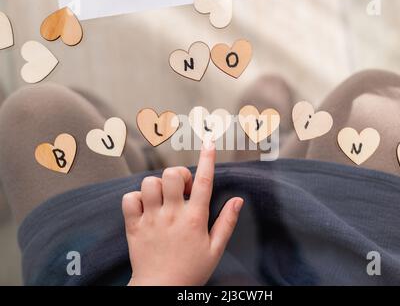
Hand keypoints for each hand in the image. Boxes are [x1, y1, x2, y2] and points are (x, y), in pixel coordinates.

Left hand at [122, 141, 243, 285]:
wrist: (160, 290)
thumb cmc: (190, 271)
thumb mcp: (215, 250)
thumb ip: (227, 223)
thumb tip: (237, 200)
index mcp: (194, 219)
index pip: (204, 182)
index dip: (207, 159)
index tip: (208, 143)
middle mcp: (172, 215)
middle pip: (172, 175)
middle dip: (178, 174)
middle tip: (183, 187)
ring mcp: (151, 219)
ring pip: (149, 183)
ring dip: (157, 186)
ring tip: (163, 198)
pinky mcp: (133, 226)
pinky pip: (129, 199)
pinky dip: (136, 198)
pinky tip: (146, 207)